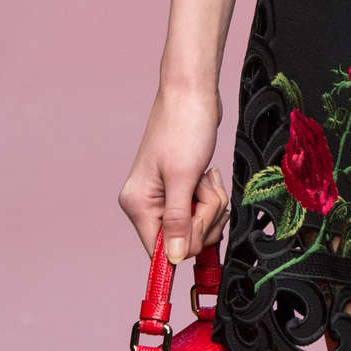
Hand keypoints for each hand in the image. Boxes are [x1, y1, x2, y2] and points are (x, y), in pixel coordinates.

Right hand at [119, 82, 230, 264]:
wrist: (192, 92)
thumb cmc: (185, 126)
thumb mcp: (183, 177)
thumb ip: (178, 221)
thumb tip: (175, 259)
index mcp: (138, 205)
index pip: (161, 252)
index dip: (188, 243)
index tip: (203, 223)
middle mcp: (147, 205)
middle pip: (185, 240)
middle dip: (205, 216)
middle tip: (204, 187)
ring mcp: (164, 197)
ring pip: (198, 225)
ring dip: (212, 204)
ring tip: (206, 177)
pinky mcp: (181, 190)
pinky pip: (203, 210)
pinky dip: (212, 196)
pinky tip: (208, 176)